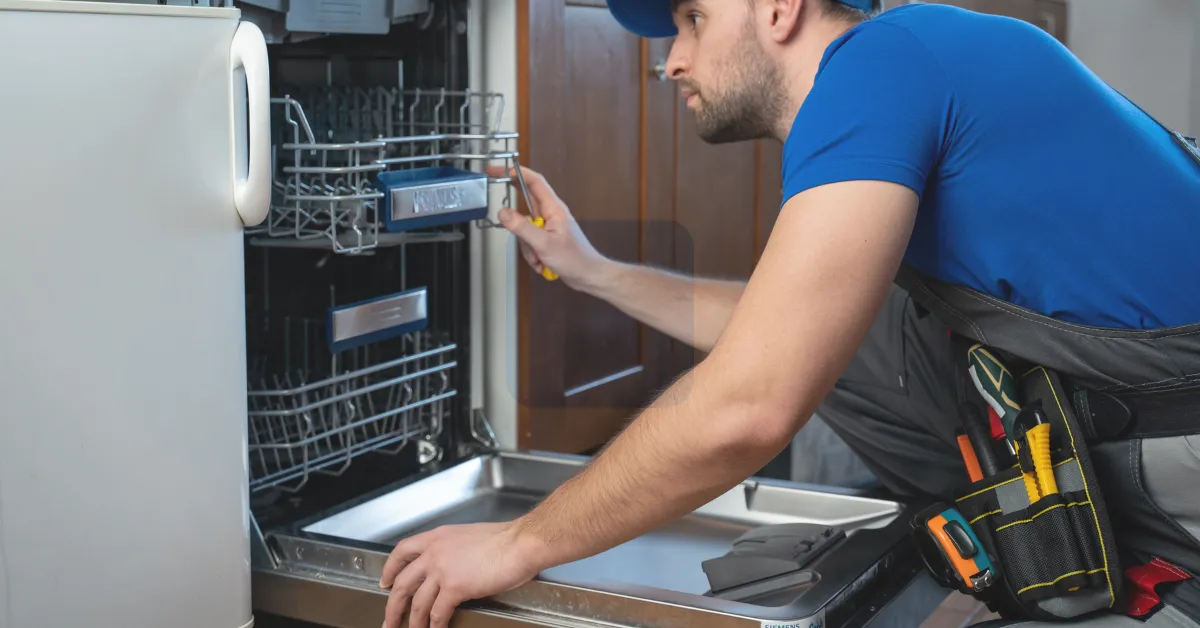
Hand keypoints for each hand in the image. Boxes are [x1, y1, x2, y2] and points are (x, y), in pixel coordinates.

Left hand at [379, 521, 545, 627]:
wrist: (520, 543)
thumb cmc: (506, 539)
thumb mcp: (470, 536)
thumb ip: (455, 550)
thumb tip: (453, 566)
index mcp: (438, 537)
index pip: (402, 551)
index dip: (390, 568)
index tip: (386, 581)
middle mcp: (435, 552)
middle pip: (402, 583)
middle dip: (392, 605)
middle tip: (389, 619)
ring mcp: (443, 570)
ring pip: (417, 602)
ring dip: (412, 621)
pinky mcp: (455, 587)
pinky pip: (437, 613)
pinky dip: (435, 626)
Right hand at [486, 164, 612, 291]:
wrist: (588, 275)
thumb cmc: (576, 259)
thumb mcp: (544, 244)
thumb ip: (522, 227)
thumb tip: (504, 213)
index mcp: (554, 209)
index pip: (534, 182)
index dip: (516, 172)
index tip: (500, 169)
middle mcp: (551, 214)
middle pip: (525, 203)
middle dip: (515, 215)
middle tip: (504, 212)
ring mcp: (548, 226)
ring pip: (524, 227)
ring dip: (527, 245)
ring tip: (539, 255)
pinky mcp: (546, 238)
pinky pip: (529, 241)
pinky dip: (532, 253)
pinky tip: (542, 261)